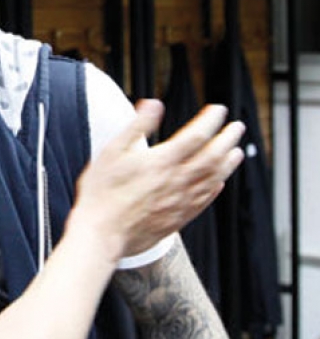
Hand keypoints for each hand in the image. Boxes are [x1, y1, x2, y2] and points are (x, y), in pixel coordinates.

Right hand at [73, 100, 244, 261]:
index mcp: (162, 161)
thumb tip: (154, 105)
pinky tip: (218, 185)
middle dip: (228, 139)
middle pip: (213, 157)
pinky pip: (203, 202)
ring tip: (237, 153)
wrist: (101, 233)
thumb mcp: (113, 151)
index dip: (211, 120)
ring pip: (213, 180)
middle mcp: (176, 181)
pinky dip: (215, 190)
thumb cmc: (102, 194)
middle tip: (237, 128)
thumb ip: (137, 126)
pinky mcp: (176, 220)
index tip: (218, 110)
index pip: (197, 135)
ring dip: (228, 164)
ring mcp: (179, 202)